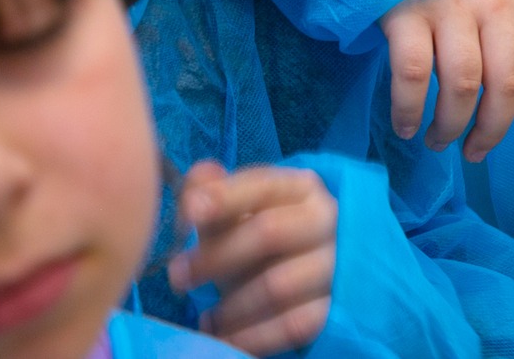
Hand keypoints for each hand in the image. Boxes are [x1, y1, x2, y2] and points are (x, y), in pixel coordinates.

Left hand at [168, 162, 335, 355]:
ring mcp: (335, 264)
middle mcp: (325, 219)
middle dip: (216, 257)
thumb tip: (199, 177)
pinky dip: (251, 337)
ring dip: (231, 306)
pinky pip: (292, 326)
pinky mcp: (336, 307)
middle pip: (268, 233)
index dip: (224, 197)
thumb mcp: (241, 214)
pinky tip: (225, 337)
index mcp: (301, 188)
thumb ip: (216, 194)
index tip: (189, 212)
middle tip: (177, 277)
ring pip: (277, 285)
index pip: (261, 185)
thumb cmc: (266, 239)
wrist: (317, 276)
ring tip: (207, 318)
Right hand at [379, 0, 513, 159]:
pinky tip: (406, 126)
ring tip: (438, 141)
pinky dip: (409, 111)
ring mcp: (449, 4)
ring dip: (451, 126)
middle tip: (474, 152)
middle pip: (506, 83)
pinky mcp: (405, 12)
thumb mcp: (496, 4)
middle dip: (492, 130)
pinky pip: (411, 75)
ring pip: (463, 85)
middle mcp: (494, 0)